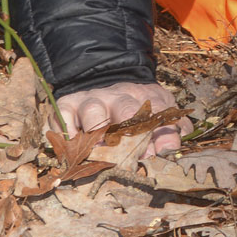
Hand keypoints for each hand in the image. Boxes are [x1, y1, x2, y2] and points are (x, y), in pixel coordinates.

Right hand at [57, 81, 186, 155]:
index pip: (155, 114)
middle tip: (129, 159)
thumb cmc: (136, 105)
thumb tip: (173, 149)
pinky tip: (73, 147)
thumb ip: (171, 130)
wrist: (105, 77)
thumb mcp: (160, 110)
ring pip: (93, 111)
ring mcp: (92, 100)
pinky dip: (66, 132)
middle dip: (129, 137)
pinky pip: (63, 116)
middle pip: (125, 111)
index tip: (154, 155)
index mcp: (145, 98)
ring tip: (99, 153)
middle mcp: (118, 96)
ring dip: (97, 133)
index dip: (155, 135)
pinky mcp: (68, 104)